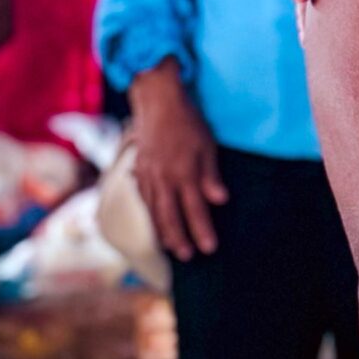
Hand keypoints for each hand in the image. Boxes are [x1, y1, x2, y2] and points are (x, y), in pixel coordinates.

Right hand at [130, 63, 227, 258]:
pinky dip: (149, 214)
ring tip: (171, 248)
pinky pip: (143, 198)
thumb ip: (211, 175)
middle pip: (169, 216)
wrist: (156, 101)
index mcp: (183, 173)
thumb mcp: (207, 146)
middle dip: (179, 239)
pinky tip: (154, 223)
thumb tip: (220, 200)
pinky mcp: (139, 170)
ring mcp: (147, 175)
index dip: (202, 231)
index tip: (209, 249)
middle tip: (188, 257)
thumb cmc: (187, 123)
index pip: (195, 210)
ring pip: (153, 210)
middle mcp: (162, 178)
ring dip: (162, 231)